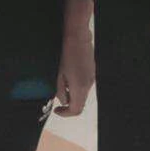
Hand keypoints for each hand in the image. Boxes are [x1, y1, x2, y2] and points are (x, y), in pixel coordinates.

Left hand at [52, 0, 94, 115]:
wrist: (78, 37)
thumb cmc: (66, 55)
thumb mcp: (59, 74)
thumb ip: (61, 91)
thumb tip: (63, 101)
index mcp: (80, 87)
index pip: (76, 110)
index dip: (66, 113)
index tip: (57, 109)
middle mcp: (88, 85)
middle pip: (80, 103)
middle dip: (69, 104)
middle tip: (57, 98)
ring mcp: (92, 78)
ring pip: (83, 94)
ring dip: (72, 94)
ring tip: (62, 83)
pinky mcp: (92, 71)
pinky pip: (85, 85)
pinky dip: (77, 87)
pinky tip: (69, 75)